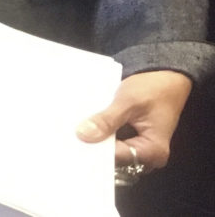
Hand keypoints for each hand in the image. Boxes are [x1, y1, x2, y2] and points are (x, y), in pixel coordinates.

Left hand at [77, 70, 193, 170]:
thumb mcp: (128, 102)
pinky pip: (112, 143)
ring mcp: (139, 150)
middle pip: (113, 159)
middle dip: (93, 147)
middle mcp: (148, 158)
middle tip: (68, 137)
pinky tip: (83, 127)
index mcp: (153, 152)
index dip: (94, 150)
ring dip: (95, 141)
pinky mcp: (131, 142)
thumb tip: (83, 135)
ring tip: (72, 131)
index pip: (116, 159)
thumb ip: (107, 120)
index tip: (72, 143)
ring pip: (110, 151)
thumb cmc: (154, 88)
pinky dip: (100, 135)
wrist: (167, 77)